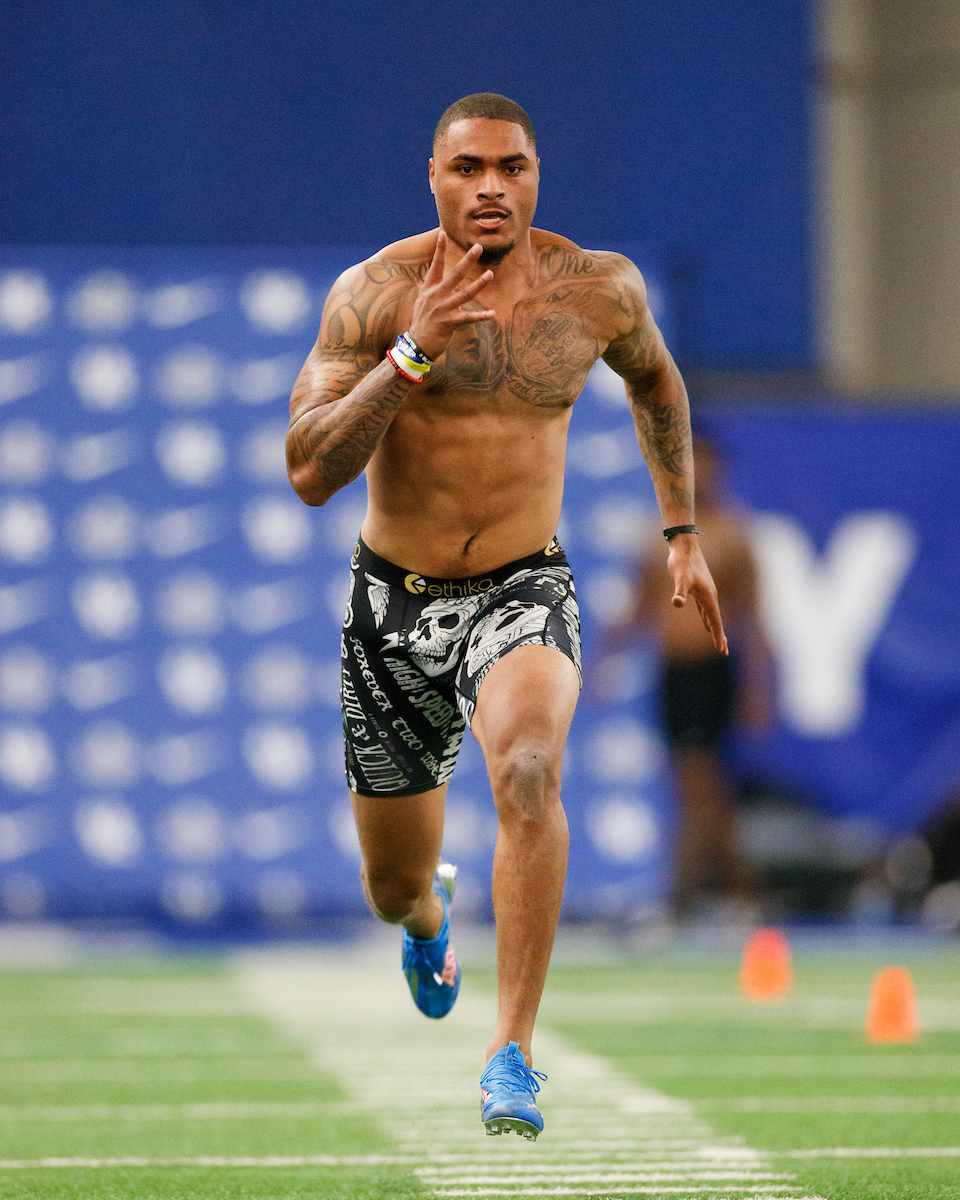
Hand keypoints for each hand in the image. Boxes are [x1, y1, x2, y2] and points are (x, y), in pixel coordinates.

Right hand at [407, 232, 495, 359]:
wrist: (416, 344)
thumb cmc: (423, 321)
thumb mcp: (425, 301)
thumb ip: (437, 291)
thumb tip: (452, 285)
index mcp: (429, 288)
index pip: (435, 265)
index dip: (439, 249)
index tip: (443, 233)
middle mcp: (436, 295)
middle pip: (454, 274)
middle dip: (467, 260)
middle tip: (478, 247)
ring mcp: (442, 309)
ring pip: (464, 294)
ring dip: (479, 284)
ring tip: (490, 274)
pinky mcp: (448, 323)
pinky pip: (468, 318)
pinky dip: (481, 317)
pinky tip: (492, 314)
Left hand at [667, 536, 727, 653]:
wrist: (684, 546)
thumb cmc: (682, 562)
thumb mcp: (680, 578)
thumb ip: (679, 591)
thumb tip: (677, 603)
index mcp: (708, 597)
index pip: (716, 621)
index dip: (718, 636)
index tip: (721, 650)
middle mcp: (710, 596)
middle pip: (717, 621)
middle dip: (720, 636)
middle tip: (724, 652)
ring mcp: (705, 592)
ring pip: (712, 615)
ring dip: (715, 628)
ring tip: (718, 641)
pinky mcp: (698, 589)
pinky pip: (705, 609)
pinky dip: (707, 618)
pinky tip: (706, 622)